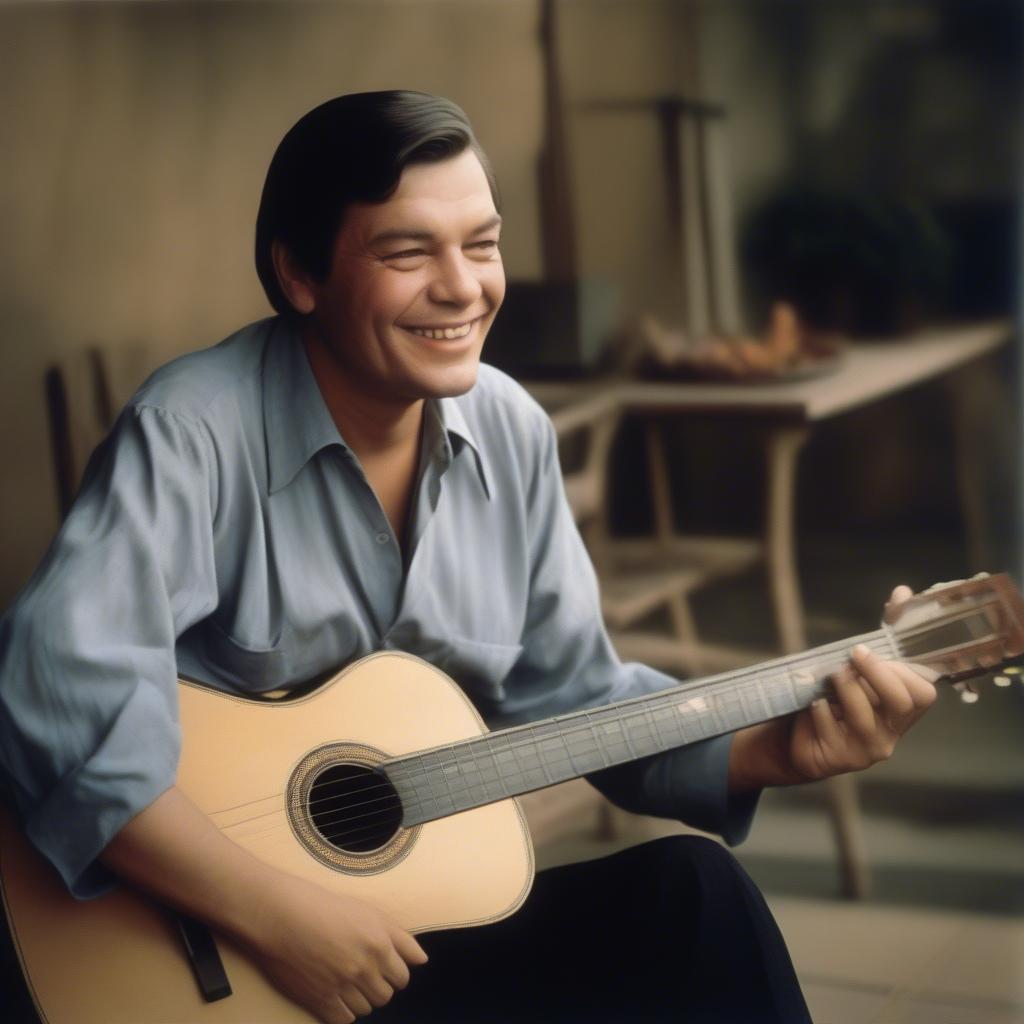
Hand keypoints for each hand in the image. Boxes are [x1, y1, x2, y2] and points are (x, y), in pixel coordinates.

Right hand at [244, 874, 427, 1022]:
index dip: (394, 972)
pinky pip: (344, 1020)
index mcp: (380, 945)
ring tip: (347, 981)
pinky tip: (336, 997)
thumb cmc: (326, 908)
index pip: (403, 976)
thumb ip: (400, 938)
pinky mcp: (320, 1000)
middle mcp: (365, 968)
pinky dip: (344, 1012)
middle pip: (386, 995)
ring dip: (362, 998)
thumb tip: (422, 960)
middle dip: (379, 986)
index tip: (383, 967)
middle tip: (363, 973)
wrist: (283, 915)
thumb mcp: (370, 913)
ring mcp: (342, 986)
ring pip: (367, 1008)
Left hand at [786, 585, 937, 781]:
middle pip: (902, 701)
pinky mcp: (840, 759)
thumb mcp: (856, 668)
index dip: (901, 669)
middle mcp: (891, 733)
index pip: (924, 693)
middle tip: (853, 655)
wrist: (794, 736)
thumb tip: (904, 593)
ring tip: (831, 678)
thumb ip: (882, 635)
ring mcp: (867, 749)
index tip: (870, 649)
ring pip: (865, 714)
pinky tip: (813, 705)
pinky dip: (821, 709)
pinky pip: (832, 727)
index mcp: (901, 711)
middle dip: (876, 672)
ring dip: (845, 687)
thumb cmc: (832, 697)